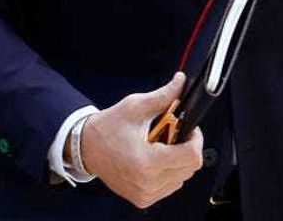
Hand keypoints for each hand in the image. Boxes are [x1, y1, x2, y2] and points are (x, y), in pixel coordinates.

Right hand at [80, 72, 204, 208]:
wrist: (86, 147)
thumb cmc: (108, 128)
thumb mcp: (136, 106)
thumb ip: (163, 96)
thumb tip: (181, 83)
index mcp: (147, 161)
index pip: (191, 156)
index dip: (195, 138)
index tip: (189, 128)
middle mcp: (147, 182)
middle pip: (189, 168)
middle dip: (187, 147)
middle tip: (173, 133)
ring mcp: (145, 193)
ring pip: (182, 178)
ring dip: (178, 160)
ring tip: (162, 145)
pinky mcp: (143, 199)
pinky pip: (170, 186)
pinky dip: (169, 171)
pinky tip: (157, 158)